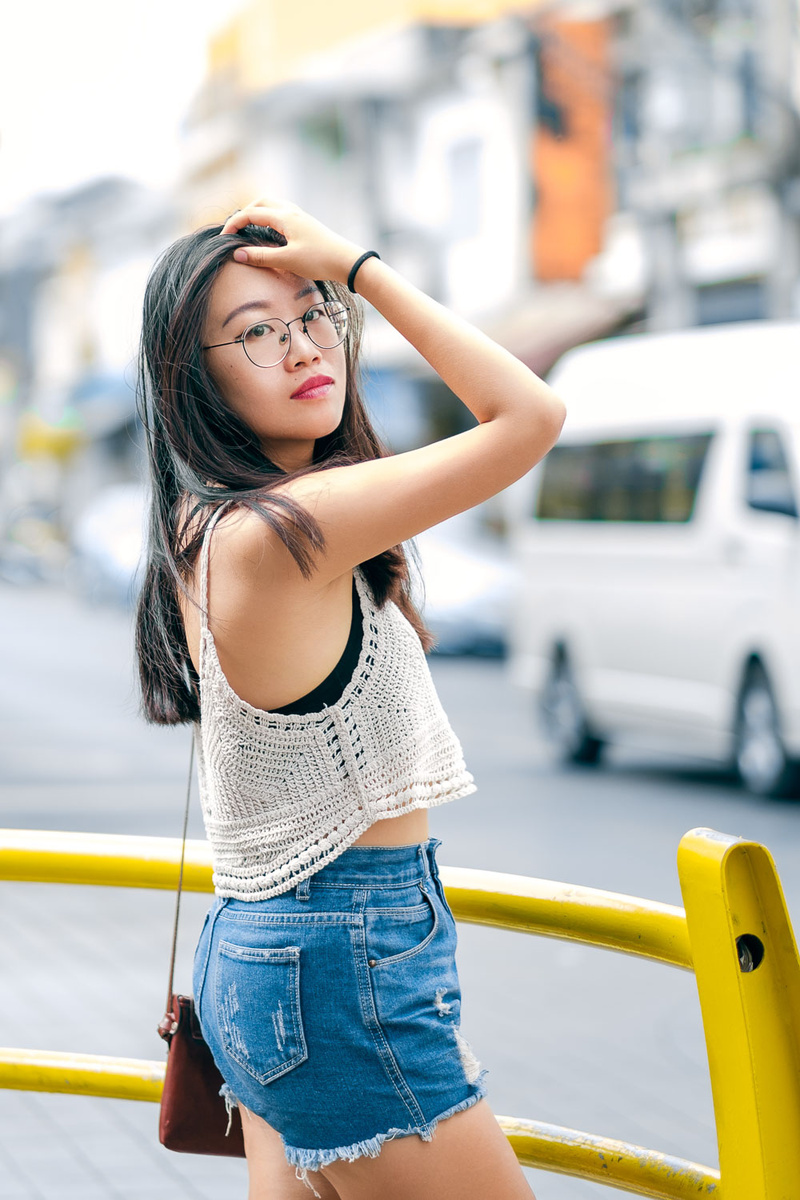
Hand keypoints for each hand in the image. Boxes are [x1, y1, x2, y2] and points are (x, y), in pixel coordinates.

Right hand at [220, 197, 363, 283]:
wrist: (348, 261)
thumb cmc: (320, 260)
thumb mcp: (287, 261)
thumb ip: (261, 257)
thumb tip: (237, 254)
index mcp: (284, 217)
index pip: (250, 214)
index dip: (233, 225)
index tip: (224, 239)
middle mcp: (290, 211)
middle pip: (260, 203)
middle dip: (243, 214)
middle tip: (234, 231)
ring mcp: (299, 216)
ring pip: (272, 205)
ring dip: (257, 212)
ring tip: (249, 228)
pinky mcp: (306, 224)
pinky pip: (282, 212)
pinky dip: (269, 216)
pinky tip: (271, 231)